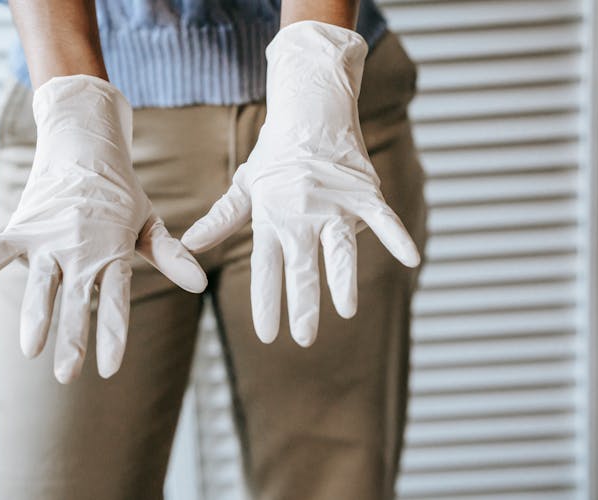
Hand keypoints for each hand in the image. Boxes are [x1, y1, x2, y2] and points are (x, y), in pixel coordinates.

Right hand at [0, 75, 206, 381]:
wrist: (86, 148)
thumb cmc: (122, 195)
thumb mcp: (149, 224)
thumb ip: (170, 256)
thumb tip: (202, 285)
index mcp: (114, 253)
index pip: (117, 301)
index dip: (113, 334)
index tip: (109, 369)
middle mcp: (82, 250)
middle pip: (77, 300)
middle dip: (72, 338)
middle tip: (67, 376)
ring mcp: (51, 239)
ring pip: (41, 283)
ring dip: (36, 314)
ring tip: (30, 348)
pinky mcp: (25, 226)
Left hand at [181, 21, 418, 346]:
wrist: (311, 110)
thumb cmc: (276, 154)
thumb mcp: (246, 185)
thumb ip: (221, 219)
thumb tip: (188, 244)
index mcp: (271, 217)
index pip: (267, 268)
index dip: (267, 302)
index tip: (268, 334)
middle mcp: (302, 214)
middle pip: (303, 267)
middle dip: (303, 305)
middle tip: (304, 339)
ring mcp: (335, 203)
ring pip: (340, 249)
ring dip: (342, 280)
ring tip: (346, 311)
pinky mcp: (364, 192)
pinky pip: (384, 218)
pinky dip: (397, 236)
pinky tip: (411, 259)